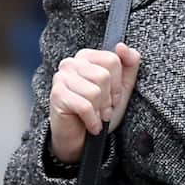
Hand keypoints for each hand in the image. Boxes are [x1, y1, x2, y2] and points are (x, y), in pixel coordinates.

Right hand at [48, 44, 140, 163]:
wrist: (83, 138)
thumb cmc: (101, 110)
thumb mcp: (122, 88)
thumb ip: (129, 65)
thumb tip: (122, 46)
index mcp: (87, 56)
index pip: (113, 60)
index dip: (118, 84)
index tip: (114, 97)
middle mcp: (71, 63)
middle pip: (104, 75)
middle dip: (109, 98)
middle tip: (105, 109)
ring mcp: (61, 78)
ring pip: (94, 91)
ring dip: (101, 110)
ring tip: (98, 116)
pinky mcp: (56, 95)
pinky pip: (84, 106)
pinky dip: (93, 120)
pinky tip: (91, 125)